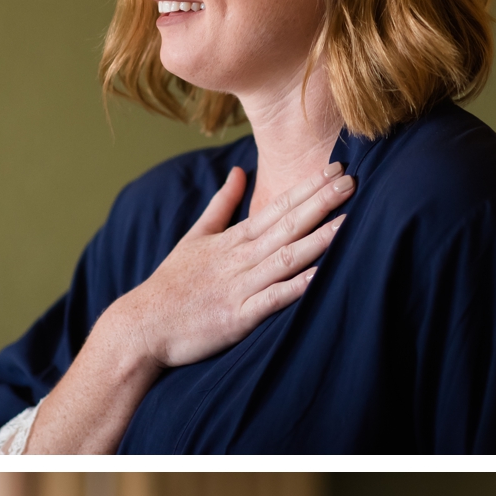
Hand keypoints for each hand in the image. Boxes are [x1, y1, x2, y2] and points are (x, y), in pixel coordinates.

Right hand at [106, 161, 350, 372]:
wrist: (142, 326)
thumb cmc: (170, 285)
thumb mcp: (194, 237)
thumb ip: (221, 205)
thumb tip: (238, 171)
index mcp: (232, 241)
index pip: (276, 208)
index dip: (308, 188)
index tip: (336, 169)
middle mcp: (239, 259)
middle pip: (287, 226)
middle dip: (321, 203)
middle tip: (353, 181)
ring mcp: (239, 287)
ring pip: (285, 258)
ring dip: (318, 240)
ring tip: (349, 222)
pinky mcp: (237, 317)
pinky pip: (272, 299)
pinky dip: (296, 287)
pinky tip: (321, 275)